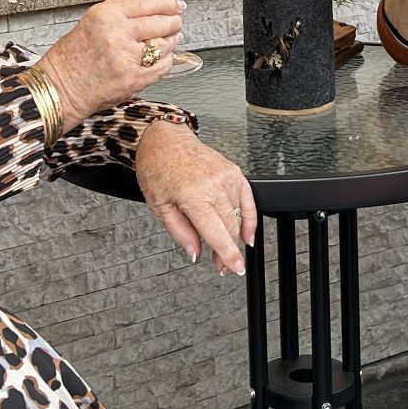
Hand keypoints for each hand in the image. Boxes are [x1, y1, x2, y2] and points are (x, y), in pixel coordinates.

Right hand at [38, 0, 185, 124]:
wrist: (59, 89)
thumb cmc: (69, 60)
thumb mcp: (91, 24)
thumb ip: (120, 16)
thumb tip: (152, 11)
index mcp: (105, 15)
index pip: (147, 2)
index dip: (167, 2)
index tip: (174, 2)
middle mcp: (117, 34)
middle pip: (160, 21)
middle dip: (173, 20)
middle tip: (176, 20)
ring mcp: (128, 58)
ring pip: (164, 43)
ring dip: (172, 40)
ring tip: (173, 37)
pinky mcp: (135, 79)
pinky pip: (162, 66)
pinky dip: (167, 60)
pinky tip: (164, 56)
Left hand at [136, 122, 256, 274]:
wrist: (166, 140)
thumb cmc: (158, 168)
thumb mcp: (159, 206)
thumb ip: (180, 232)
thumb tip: (195, 252)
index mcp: (193, 195)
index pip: (216, 232)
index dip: (227, 254)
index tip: (235, 268)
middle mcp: (214, 185)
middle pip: (230, 227)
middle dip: (228, 250)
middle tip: (222, 266)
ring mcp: (227, 177)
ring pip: (238, 216)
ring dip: (235, 236)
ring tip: (225, 248)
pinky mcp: (234, 172)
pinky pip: (248, 199)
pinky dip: (249, 218)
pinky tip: (247, 233)